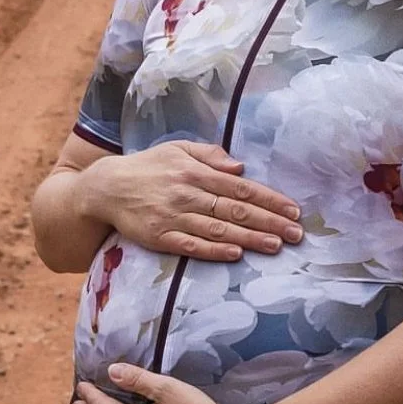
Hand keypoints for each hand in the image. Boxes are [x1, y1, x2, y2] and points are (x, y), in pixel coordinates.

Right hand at [78, 139, 301, 262]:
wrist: (106, 187)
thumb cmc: (148, 167)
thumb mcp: (177, 149)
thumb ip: (209, 156)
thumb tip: (240, 167)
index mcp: (195, 172)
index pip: (241, 188)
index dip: (270, 200)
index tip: (294, 210)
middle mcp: (187, 194)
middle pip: (236, 210)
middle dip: (270, 222)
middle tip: (297, 233)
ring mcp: (174, 217)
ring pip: (218, 229)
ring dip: (250, 238)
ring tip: (276, 246)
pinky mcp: (160, 237)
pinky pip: (191, 246)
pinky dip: (214, 250)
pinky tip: (235, 253)